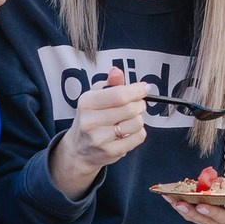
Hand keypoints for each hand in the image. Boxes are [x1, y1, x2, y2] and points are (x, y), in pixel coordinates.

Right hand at [57, 67, 151, 182]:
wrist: (78, 150)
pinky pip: (139, 137)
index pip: (119, 94)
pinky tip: (129, 132)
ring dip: (139, 119)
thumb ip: (110, 83)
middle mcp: (90, 121)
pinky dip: (139, 132)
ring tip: (130, 119)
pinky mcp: (110, 152)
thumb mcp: (95, 97)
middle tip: (138, 104)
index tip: (145, 88)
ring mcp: (100, 139)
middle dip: (140, 104)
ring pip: (137, 123)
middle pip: (131, 109)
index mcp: (86, 102)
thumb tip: (117, 71)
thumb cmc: (91, 118)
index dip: (137, 90)